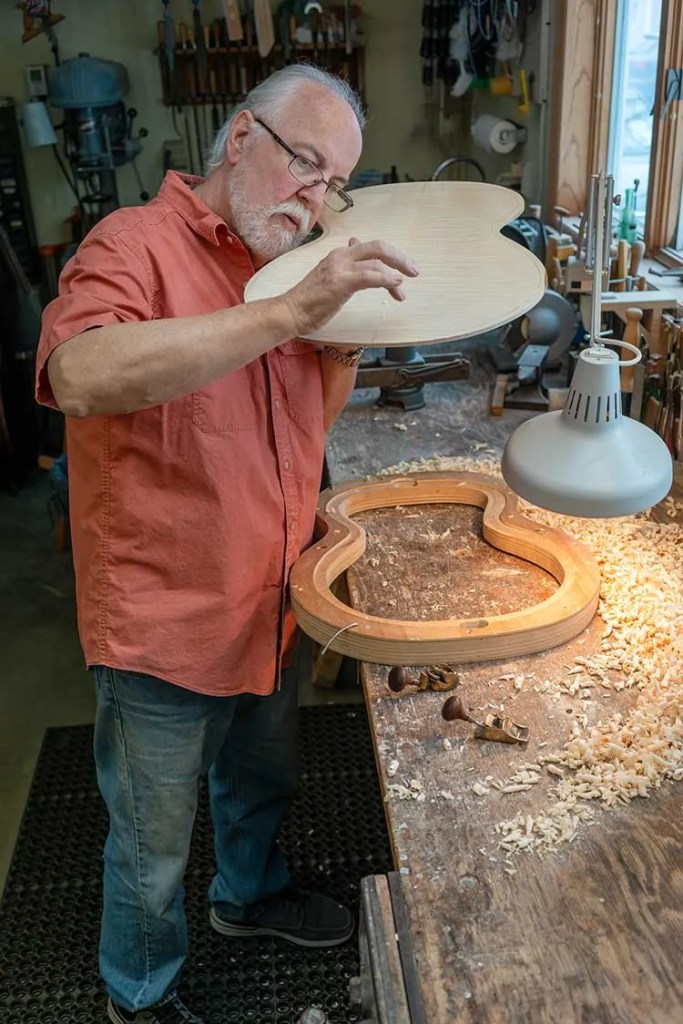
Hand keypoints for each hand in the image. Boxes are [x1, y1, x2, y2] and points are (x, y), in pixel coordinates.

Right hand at [281, 237, 419, 337]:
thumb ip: (345, 263)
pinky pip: (370, 276)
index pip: (371, 248)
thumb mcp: (330, 276)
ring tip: (404, 288)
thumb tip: (355, 243)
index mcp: (339, 254)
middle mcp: (341, 255)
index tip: (402, 269)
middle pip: (378, 247)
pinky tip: (395, 284)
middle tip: (414, 271)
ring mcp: (340, 268)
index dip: (391, 256)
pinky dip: (386, 279)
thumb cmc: (310, 300)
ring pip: (377, 260)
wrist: (290, 311)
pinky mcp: (341, 282)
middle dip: (400, 258)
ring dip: (396, 272)